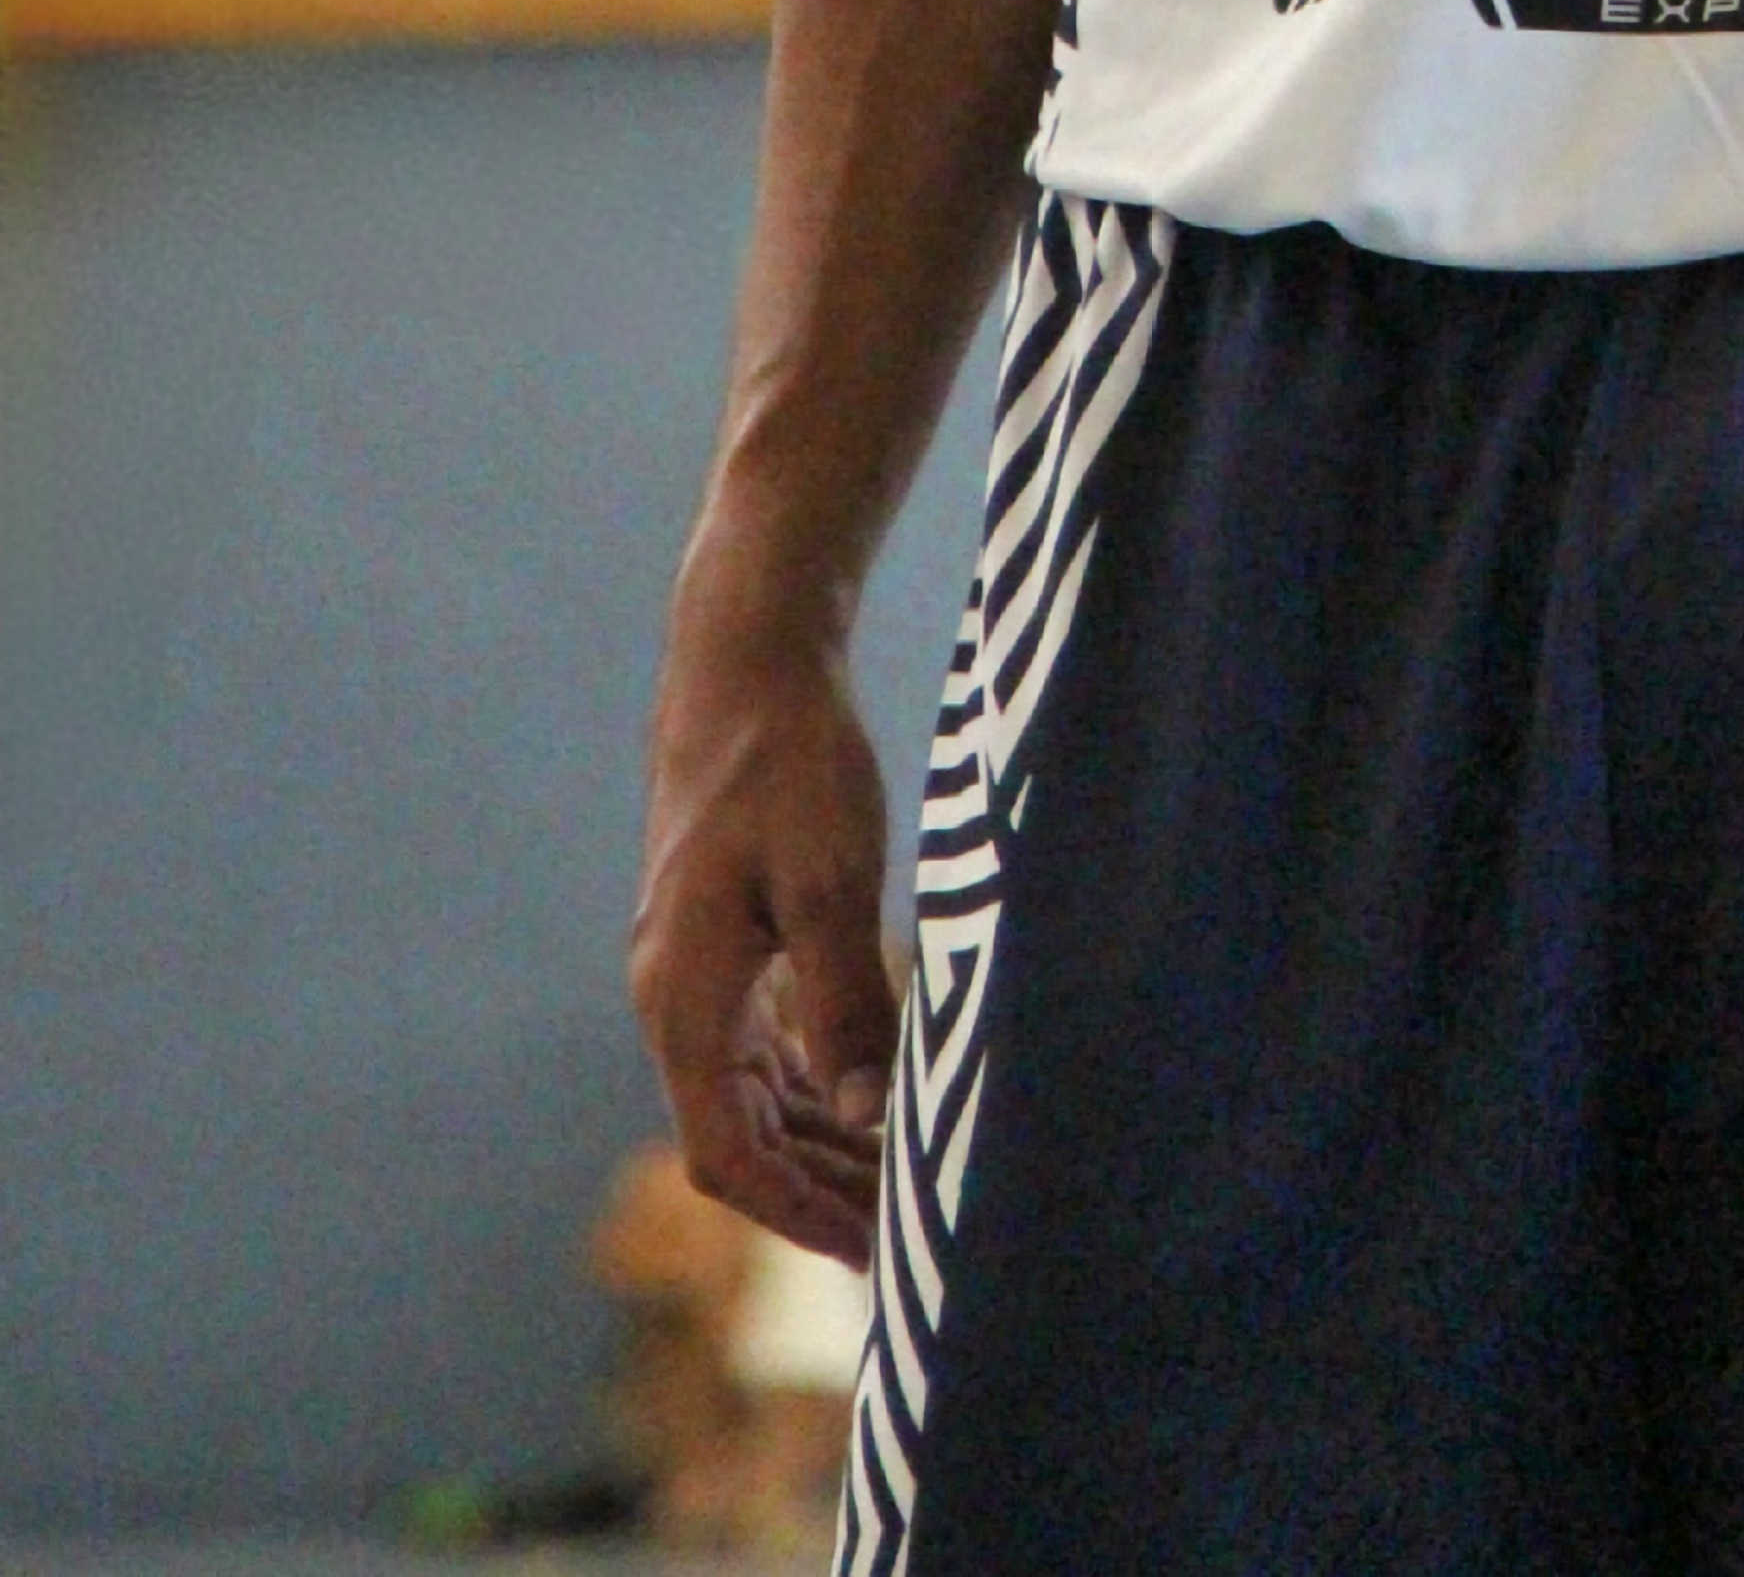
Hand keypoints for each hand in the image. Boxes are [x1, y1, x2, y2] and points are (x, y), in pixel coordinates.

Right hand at [630, 592, 897, 1267]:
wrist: (745, 663)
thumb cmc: (790, 761)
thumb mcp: (828, 878)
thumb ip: (845, 1001)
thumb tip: (867, 1116)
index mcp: (684, 996)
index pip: (726, 1150)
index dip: (795, 1211)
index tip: (867, 1251)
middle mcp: (672, 997)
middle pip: (737, 1135)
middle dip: (813, 1193)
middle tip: (900, 1240)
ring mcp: (690, 971)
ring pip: (748, 1095)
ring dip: (813, 1145)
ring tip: (892, 1188)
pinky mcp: (717, 941)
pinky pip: (757, 1048)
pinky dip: (807, 1089)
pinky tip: (861, 1107)